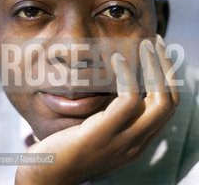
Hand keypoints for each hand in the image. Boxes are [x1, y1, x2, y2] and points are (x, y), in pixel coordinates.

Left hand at [15, 35, 178, 184]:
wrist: (44, 177)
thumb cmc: (66, 149)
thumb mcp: (97, 130)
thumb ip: (112, 115)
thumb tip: (117, 86)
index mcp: (136, 140)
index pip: (166, 107)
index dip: (167, 77)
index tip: (156, 52)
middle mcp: (136, 143)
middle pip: (169, 102)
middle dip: (166, 67)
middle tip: (156, 41)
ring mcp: (122, 142)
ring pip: (157, 100)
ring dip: (154, 66)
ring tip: (144, 44)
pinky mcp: (102, 135)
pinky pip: (127, 100)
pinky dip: (126, 75)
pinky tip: (115, 59)